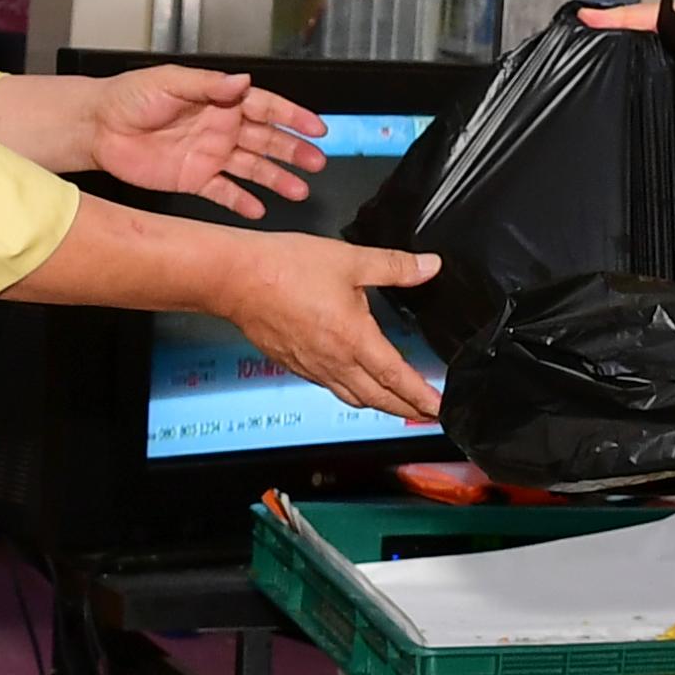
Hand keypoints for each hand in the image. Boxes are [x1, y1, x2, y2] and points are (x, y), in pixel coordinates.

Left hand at [92, 68, 325, 218]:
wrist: (98, 127)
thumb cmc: (129, 96)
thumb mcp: (170, 82)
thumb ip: (208, 85)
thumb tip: (241, 82)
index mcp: (219, 100)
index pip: (265, 107)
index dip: (292, 117)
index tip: (317, 128)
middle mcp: (220, 128)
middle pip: (266, 140)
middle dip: (293, 151)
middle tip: (316, 162)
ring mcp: (209, 155)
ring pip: (251, 168)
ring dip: (275, 179)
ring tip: (298, 191)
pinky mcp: (194, 180)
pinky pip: (223, 192)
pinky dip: (241, 201)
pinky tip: (259, 210)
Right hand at [220, 237, 443, 420]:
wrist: (235, 279)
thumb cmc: (284, 269)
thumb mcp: (349, 260)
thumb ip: (394, 266)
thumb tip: (429, 265)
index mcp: (354, 339)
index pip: (397, 378)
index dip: (422, 396)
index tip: (439, 408)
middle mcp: (334, 361)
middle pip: (378, 399)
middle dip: (406, 409)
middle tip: (425, 414)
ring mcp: (311, 366)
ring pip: (352, 397)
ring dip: (378, 405)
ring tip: (394, 405)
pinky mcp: (293, 363)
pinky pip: (328, 386)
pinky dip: (349, 391)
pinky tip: (351, 381)